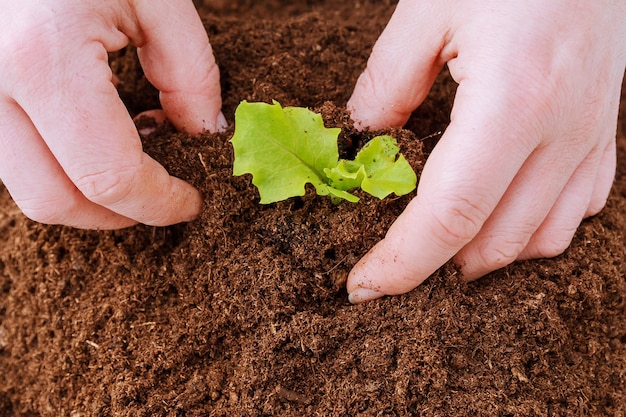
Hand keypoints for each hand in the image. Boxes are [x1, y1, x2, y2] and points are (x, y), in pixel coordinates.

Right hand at [0, 0, 225, 228]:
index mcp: (41, 61)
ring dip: (89, 193)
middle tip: (167, 197)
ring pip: (27, 185)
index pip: (107, 176)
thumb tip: (204, 134)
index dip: (158, 202)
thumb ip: (190, 71)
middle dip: (120, 213)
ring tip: (137, 161)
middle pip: (54, 199)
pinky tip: (98, 136)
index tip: (191, 202)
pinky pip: (14, 156)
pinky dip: (62, 165)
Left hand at [346, 0, 625, 302]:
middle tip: (392, 259)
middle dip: (436, 265)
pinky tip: (502, 213)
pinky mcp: (604, 130)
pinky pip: (577, 209)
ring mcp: (591, 135)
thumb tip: (365, 138)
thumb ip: (387, 83)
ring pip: (542, 238)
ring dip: (485, 253)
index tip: (363, 286)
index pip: (449, 216)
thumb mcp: (427, 8)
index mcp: (512, 104)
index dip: (401, 263)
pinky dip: (533, 230)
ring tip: (443, 246)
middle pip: (495, 240)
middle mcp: (562, 131)